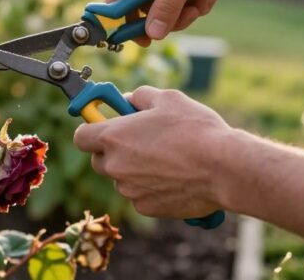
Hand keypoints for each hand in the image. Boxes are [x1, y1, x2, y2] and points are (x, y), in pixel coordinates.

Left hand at [73, 86, 235, 218]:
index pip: (80, 137)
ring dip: (134, 169)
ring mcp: (129, 190)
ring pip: (121, 179)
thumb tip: (129, 100)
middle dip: (112, 151)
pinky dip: (150, 187)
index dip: (91, 129)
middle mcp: (115, 166)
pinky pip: (140, 195)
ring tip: (165, 158)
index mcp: (113, 137)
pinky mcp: (146, 207)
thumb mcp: (167, 99)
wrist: (223, 168)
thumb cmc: (196, 129)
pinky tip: (174, 176)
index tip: (102, 125)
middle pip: (98, 161)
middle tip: (137, 140)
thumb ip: (140, 97)